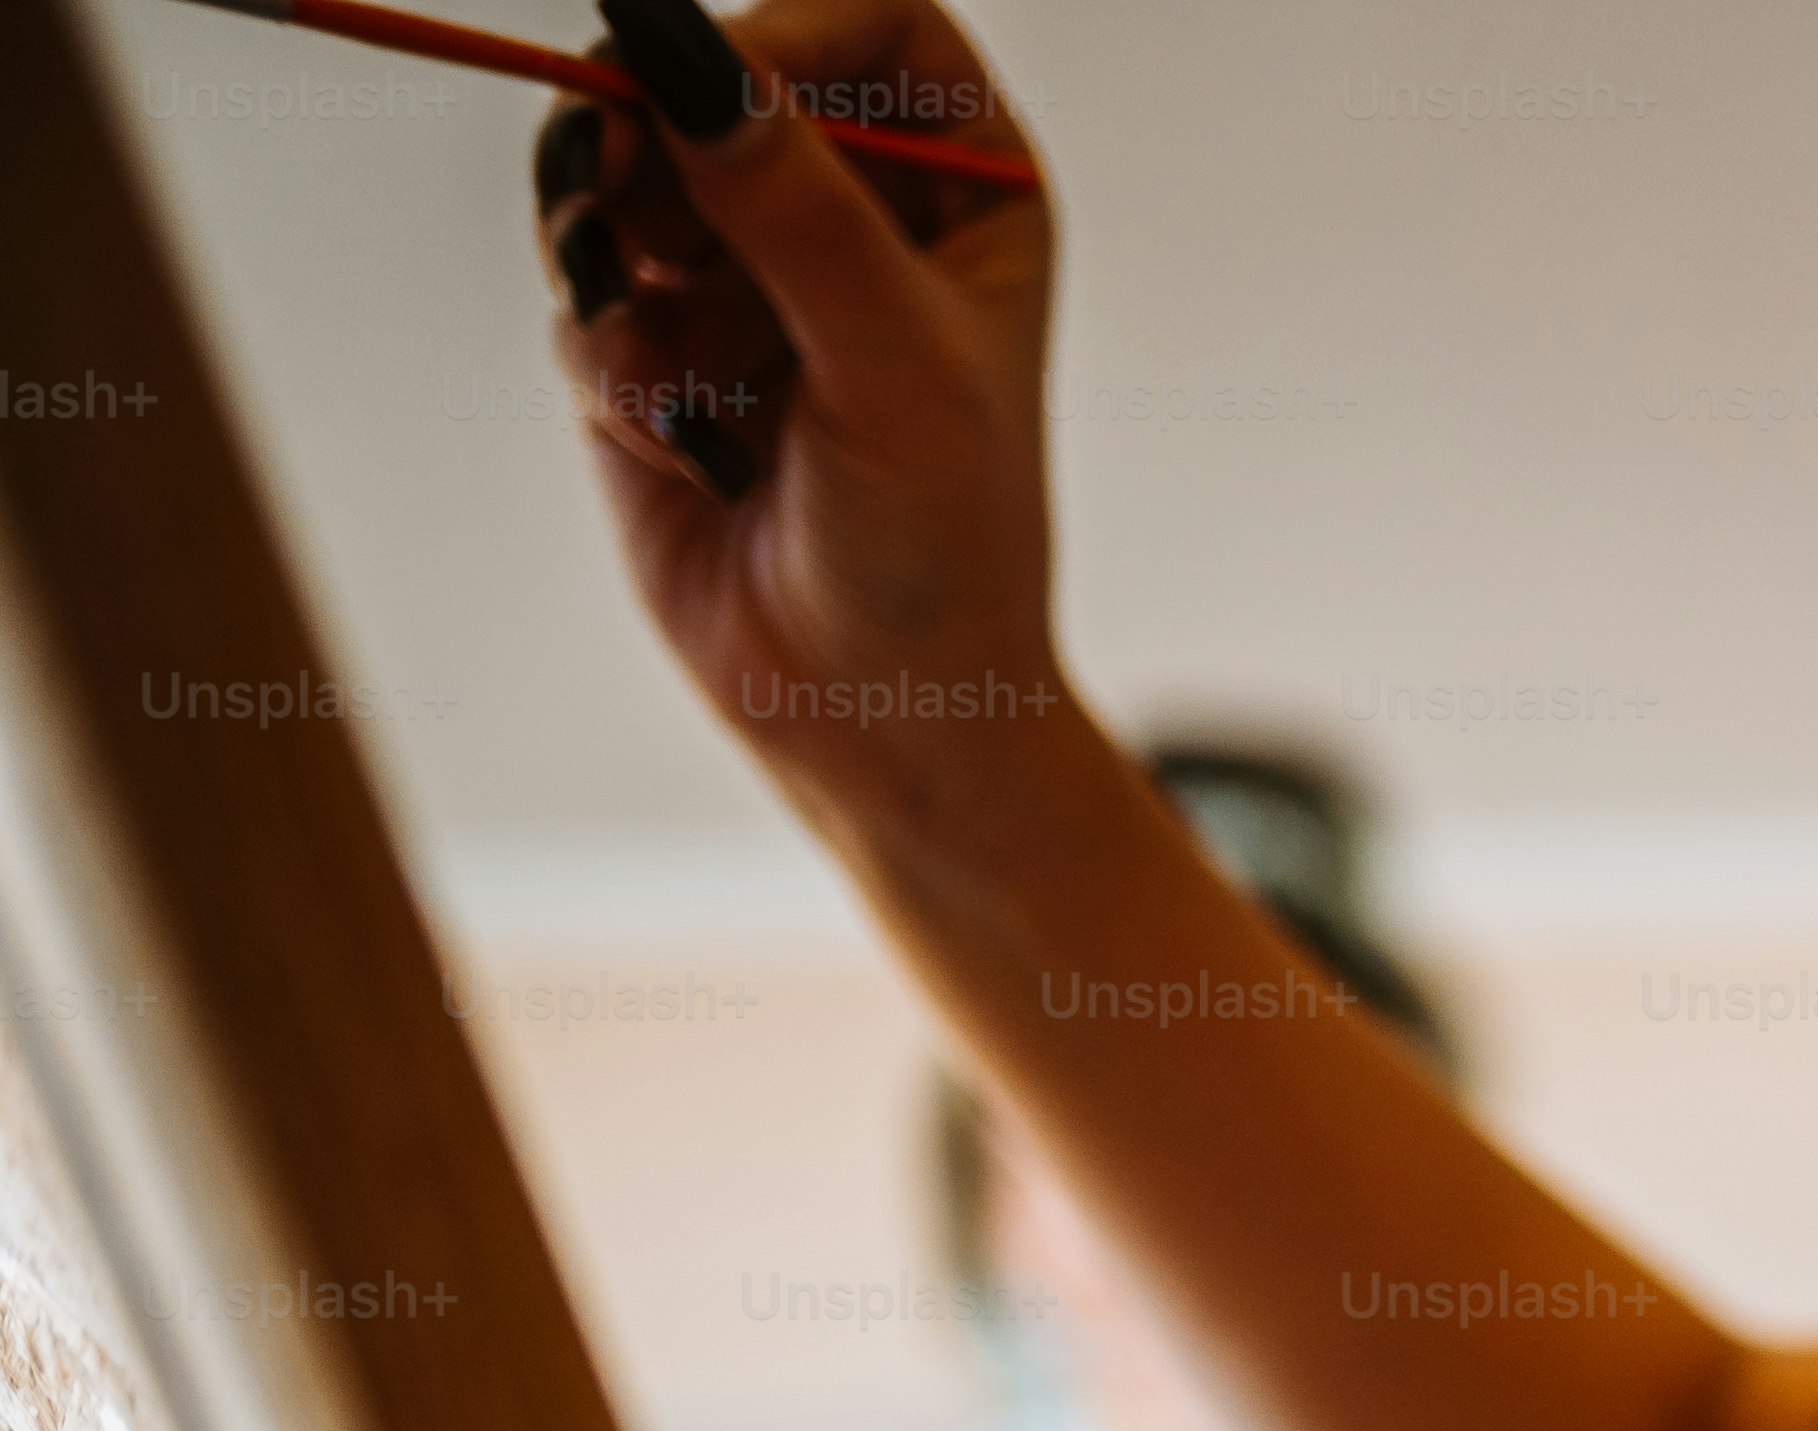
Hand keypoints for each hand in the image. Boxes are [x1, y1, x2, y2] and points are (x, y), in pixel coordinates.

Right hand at [534, 0, 1066, 812]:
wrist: (878, 712)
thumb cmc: (940, 550)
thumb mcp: (893, 367)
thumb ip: (795, 207)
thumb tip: (682, 50)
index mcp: (969, 189)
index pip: (875, 26)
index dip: (781, 33)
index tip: (705, 86)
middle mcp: (857, 210)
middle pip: (714, 74)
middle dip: (654, 136)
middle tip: (623, 199)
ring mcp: (748, 269)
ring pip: (622, 168)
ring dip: (617, 249)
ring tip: (671, 351)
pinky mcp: (656, 342)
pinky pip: (586, 287)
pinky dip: (612, 357)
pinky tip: (684, 444)